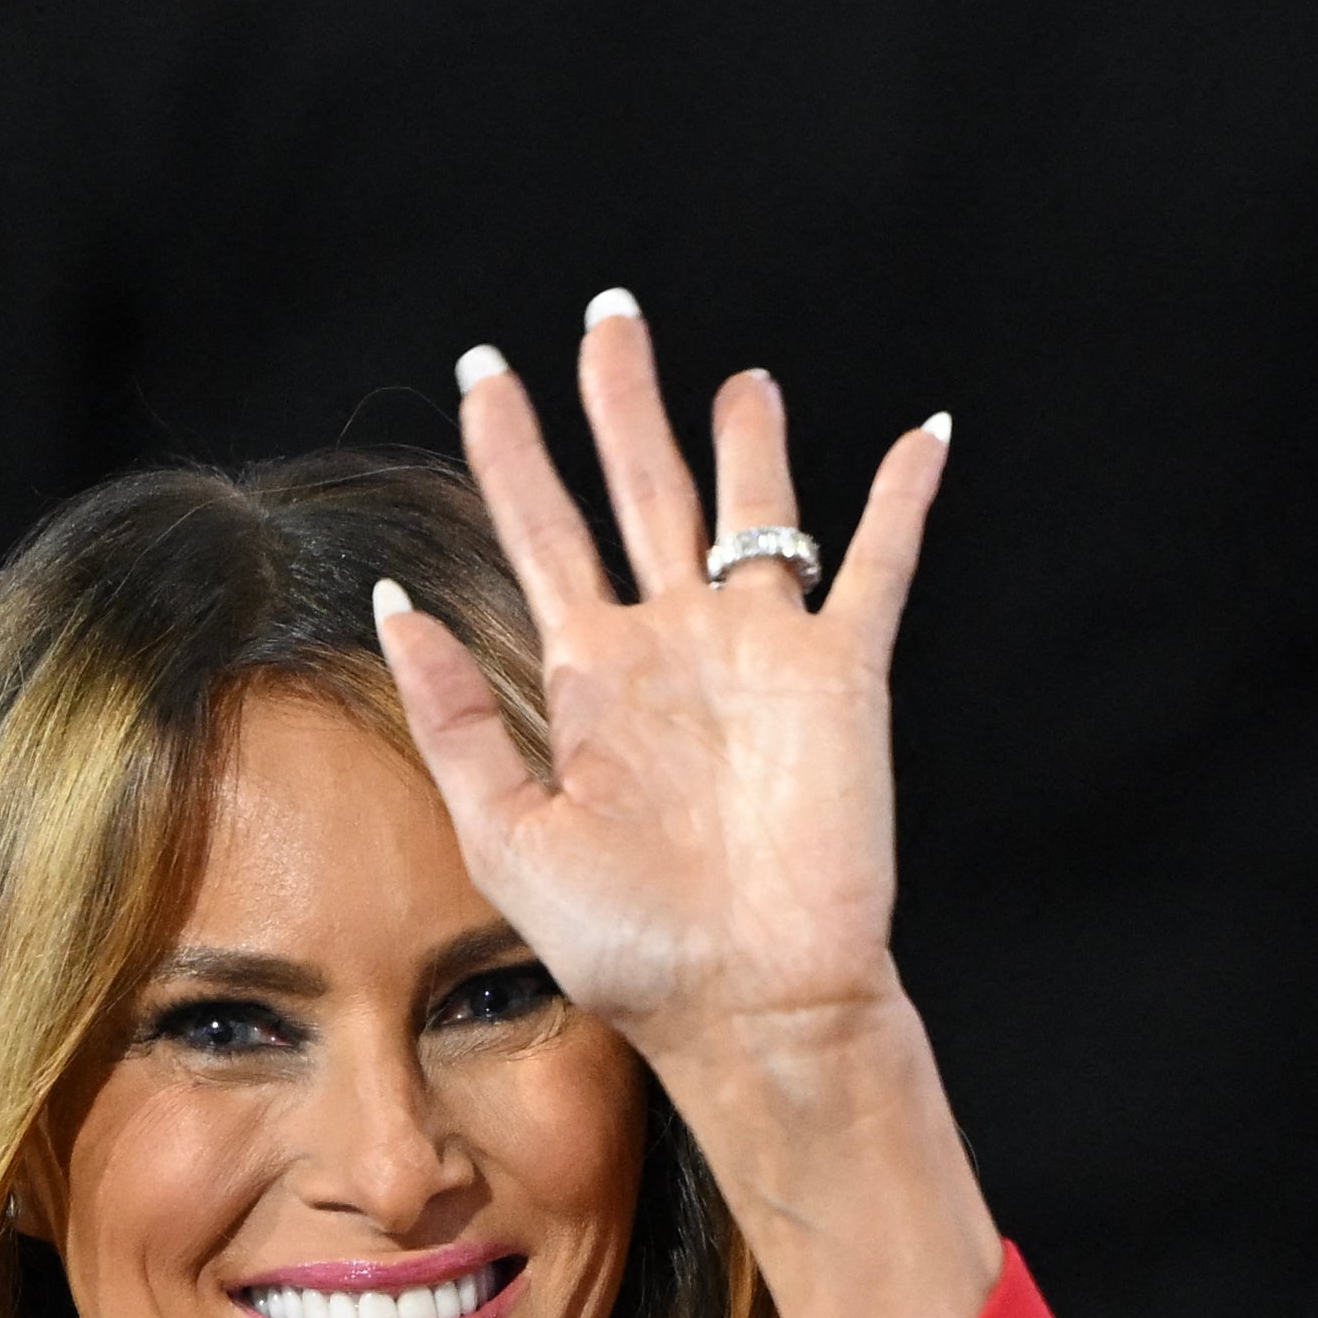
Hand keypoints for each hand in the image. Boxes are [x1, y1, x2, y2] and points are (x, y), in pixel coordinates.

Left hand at [383, 307, 944, 1072]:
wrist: (746, 1003)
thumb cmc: (627, 945)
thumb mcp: (507, 833)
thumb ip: (454, 716)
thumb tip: (394, 601)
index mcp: (587, 677)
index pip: (539, 529)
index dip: (511, 447)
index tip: (483, 367)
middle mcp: (671, 645)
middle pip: (640, 487)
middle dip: (621, 400)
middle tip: (606, 313)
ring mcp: (759, 652)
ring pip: (751, 508)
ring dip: (747, 438)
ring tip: (737, 377)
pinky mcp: (841, 674)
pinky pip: (876, 564)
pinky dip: (900, 497)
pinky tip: (923, 435)